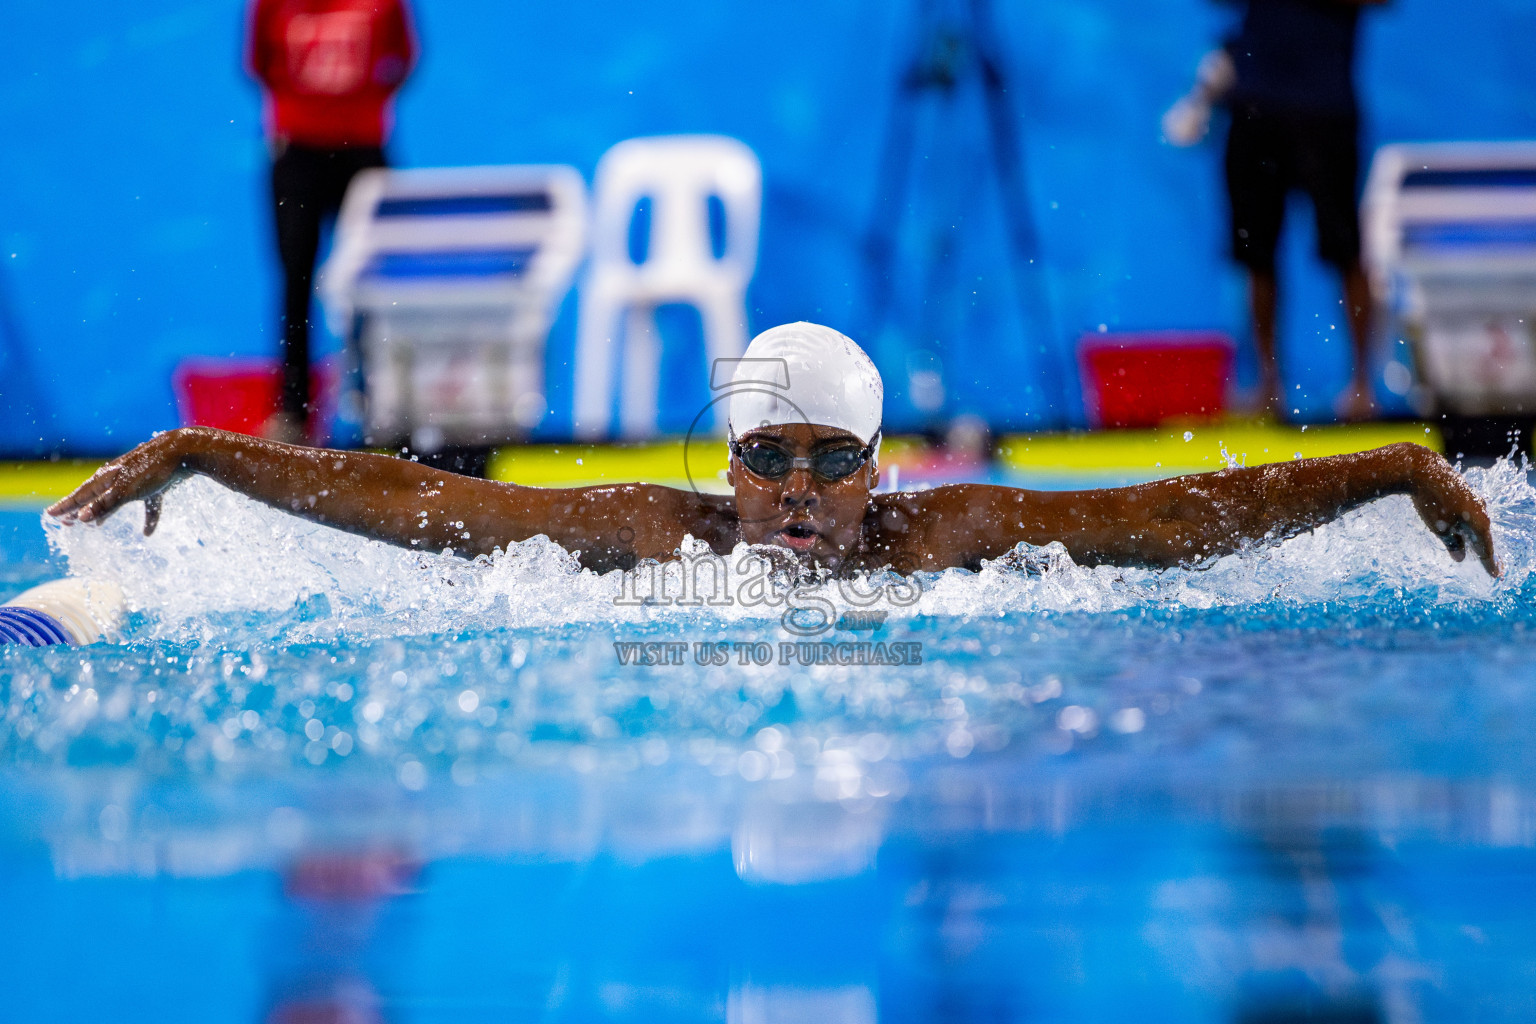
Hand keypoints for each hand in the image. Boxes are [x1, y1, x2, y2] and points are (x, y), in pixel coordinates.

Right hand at [46, 429, 196, 534]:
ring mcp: (138, 479)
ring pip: (116, 499)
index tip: (52, 514)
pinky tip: (148, 533)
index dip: (67, 505)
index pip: (82, 494)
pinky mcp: (157, 485)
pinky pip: (149, 505)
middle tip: (64, 520)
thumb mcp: (126, 490)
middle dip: (79, 508)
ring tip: (95, 525)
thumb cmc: (153, 469)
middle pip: (95, 495)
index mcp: (108, 476)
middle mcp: (119, 476)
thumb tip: (81, 518)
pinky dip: (148, 518)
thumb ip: (105, 504)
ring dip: (105, 513)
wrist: (184, 451)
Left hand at [1406, 449, 1498, 575]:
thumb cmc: (1432, 502)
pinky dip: (1468, 525)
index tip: (1495, 575)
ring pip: (1477, 524)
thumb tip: (1460, 557)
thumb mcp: (1440, 528)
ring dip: (1475, 538)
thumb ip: (1452, 544)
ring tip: (1477, 550)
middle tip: (1492, 566)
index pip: (1486, 550)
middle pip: (1484, 537)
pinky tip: (1464, 529)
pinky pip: (1470, 514)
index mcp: (1479, 524)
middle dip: (1485, 552)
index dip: (1489, 564)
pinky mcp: (1465, 492)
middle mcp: (1482, 511)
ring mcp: (1475, 500)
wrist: (1423, 470)